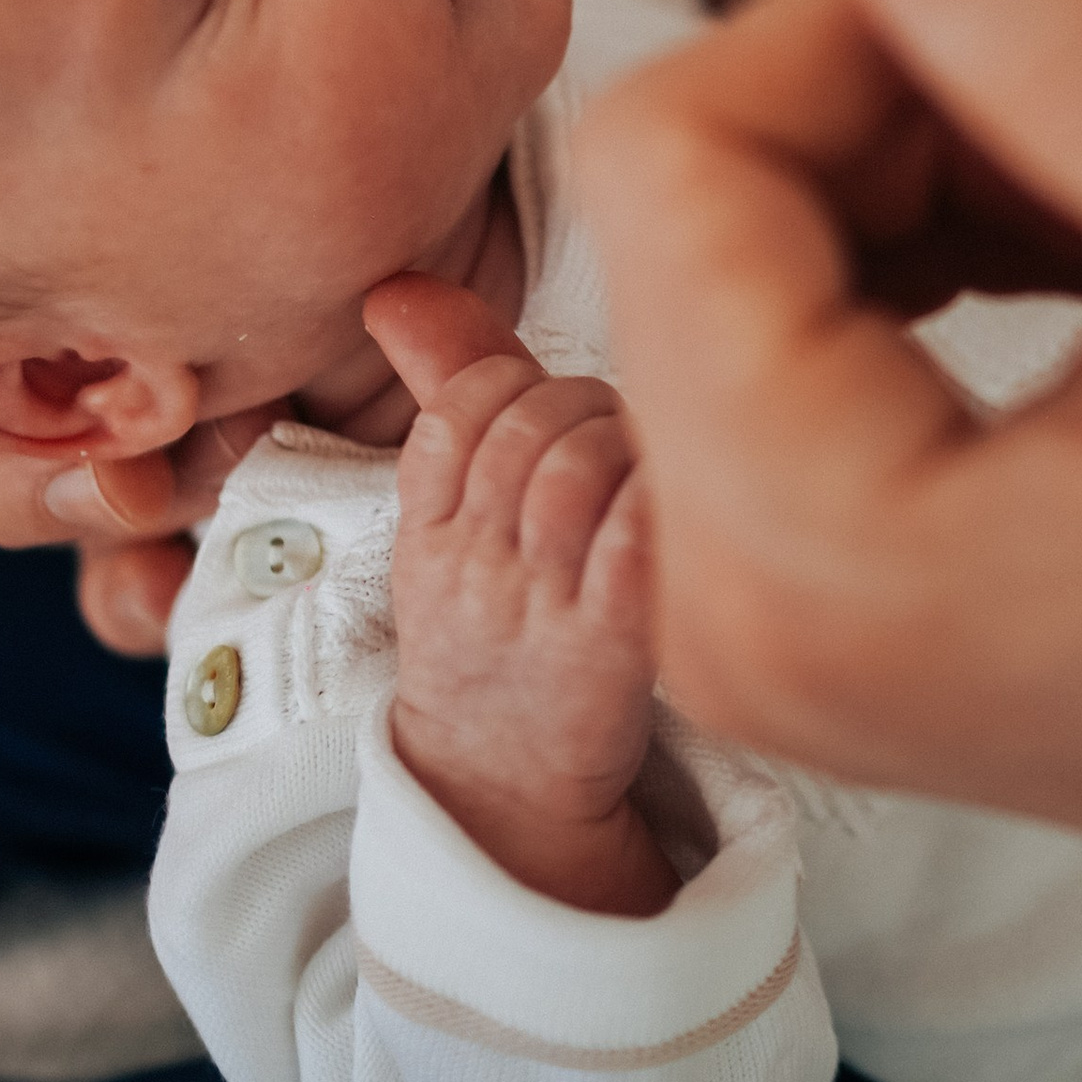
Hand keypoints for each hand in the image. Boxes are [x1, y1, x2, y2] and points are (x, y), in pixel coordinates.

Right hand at [362, 276, 671, 918]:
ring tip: (655, 469)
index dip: (518, 381)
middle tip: (625, 433)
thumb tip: (397, 288)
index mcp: (426, 532)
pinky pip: (630, 541)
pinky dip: (659, 500)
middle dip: (589, 404)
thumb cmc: (493, 634)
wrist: (500, 793)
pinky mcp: (608, 650)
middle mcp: (471, 567)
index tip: (552, 408)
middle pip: (524, 428)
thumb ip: (444, 393)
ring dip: (631, 445)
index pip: (455, 408)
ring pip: (573, 470)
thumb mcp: (446, 523)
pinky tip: (683, 506)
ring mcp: (536, 610)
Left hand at [578, 0, 1081, 931]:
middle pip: (686, 192)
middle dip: (901, 88)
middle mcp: (737, 621)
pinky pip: (776, 315)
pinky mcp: (801, 585)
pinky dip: (926, 228)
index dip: (856, 21)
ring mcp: (756, 616)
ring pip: (731, 234)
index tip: (1066, 15)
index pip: (668, 154)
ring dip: (929, 149)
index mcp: (828, 567)